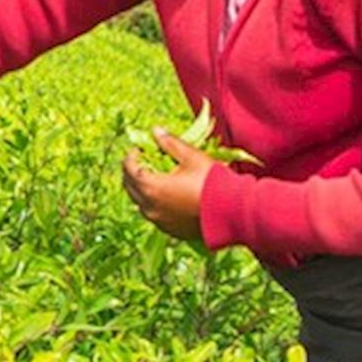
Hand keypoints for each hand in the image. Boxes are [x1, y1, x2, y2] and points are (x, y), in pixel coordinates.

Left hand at [121, 127, 214, 246]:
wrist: (232, 213)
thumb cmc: (212, 182)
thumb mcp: (191, 157)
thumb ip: (170, 144)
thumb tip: (155, 131)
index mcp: (151, 188)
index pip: (129, 169)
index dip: (132, 155)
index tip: (141, 148)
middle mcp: (151, 208)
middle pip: (130, 187)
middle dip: (133, 172)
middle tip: (145, 161)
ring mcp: (160, 222)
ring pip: (140, 203)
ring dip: (142, 189)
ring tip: (155, 177)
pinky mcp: (171, 231)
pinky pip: (154, 215)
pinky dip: (154, 203)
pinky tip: (166, 196)